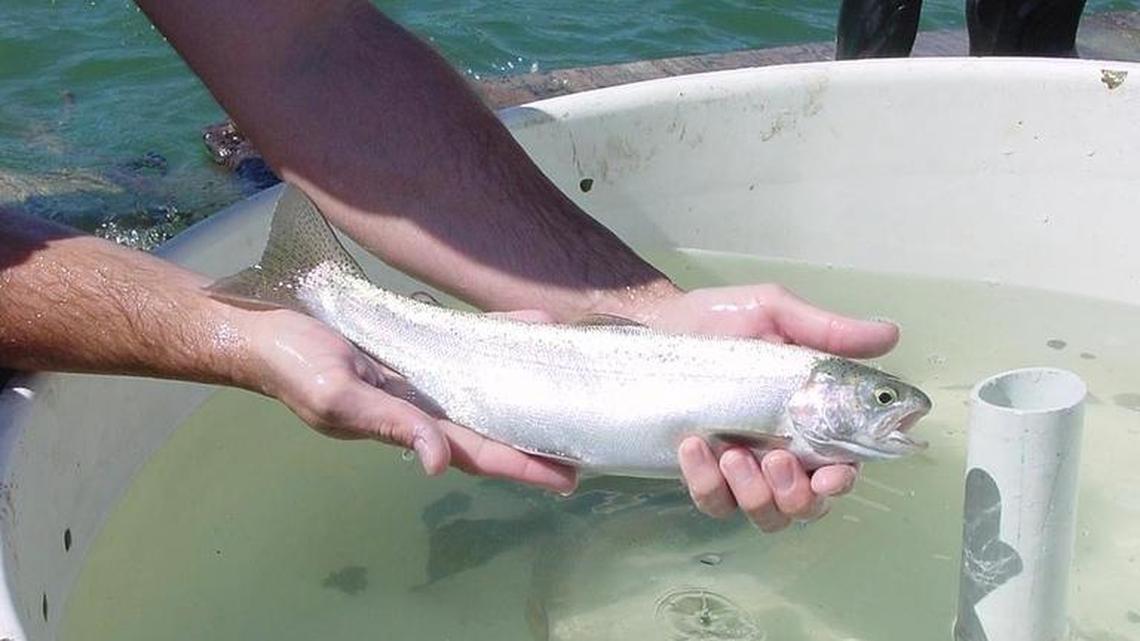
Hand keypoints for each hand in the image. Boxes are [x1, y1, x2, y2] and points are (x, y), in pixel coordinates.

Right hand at [244, 308, 576, 493]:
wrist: (269, 330)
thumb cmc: (297, 368)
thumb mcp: (340, 399)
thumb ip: (391, 425)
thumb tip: (438, 463)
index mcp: (409, 427)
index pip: (478, 453)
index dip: (522, 466)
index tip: (567, 478)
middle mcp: (425, 407)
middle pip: (493, 426)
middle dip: (536, 436)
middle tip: (587, 441)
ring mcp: (423, 376)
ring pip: (487, 384)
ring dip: (527, 384)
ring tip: (572, 385)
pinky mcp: (417, 344)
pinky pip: (469, 342)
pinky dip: (500, 334)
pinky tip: (532, 323)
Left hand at [633, 284, 899, 531]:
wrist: (656, 325)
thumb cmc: (720, 321)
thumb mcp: (773, 313)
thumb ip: (827, 330)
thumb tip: (888, 334)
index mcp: (811, 419)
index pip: (844, 464)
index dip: (844, 479)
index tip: (832, 473)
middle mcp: (784, 452)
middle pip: (808, 505)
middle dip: (798, 496)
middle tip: (777, 459)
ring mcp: (742, 470)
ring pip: (766, 514)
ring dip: (755, 494)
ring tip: (733, 452)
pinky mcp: (702, 475)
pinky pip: (713, 501)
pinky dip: (707, 484)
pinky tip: (695, 447)